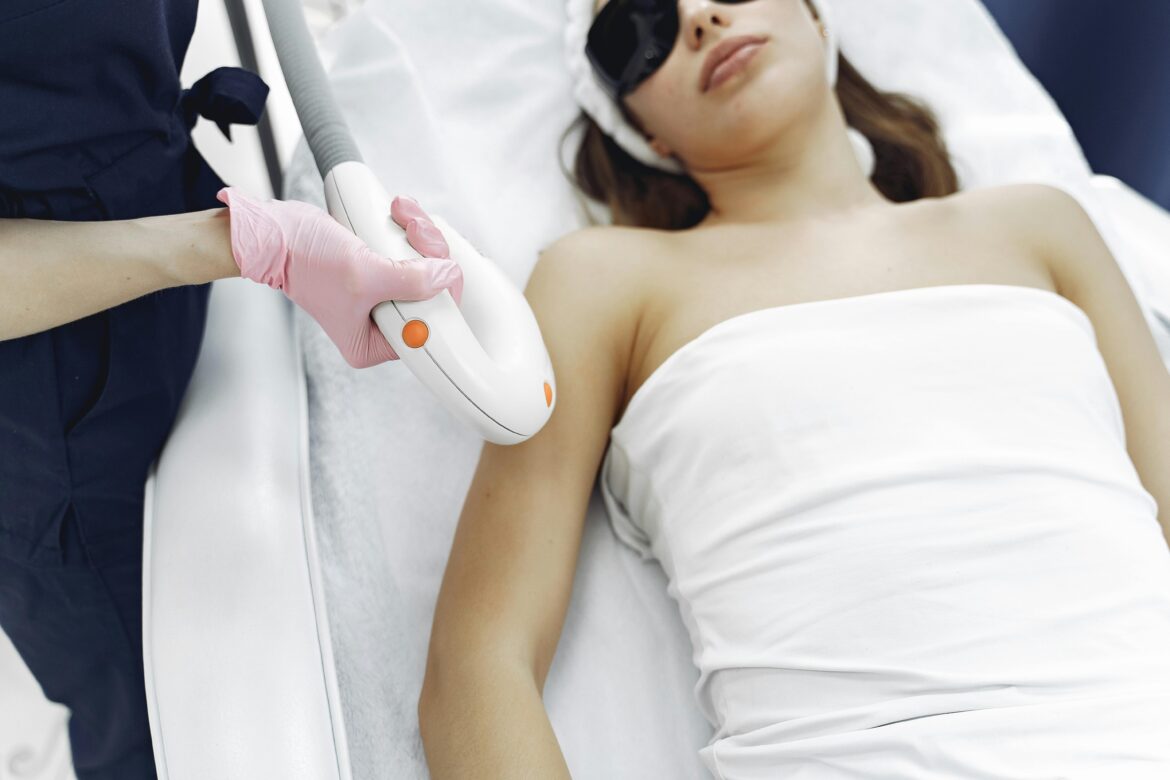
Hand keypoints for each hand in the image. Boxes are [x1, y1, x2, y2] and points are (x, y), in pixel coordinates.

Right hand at [217, 187, 462, 367]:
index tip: (443, 268)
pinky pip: (415, 252)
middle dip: (432, 255)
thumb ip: (411, 281)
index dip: (444, 297)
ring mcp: (384, 296)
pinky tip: (400, 215)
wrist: (278, 232)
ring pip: (429, 268)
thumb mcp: (365, 276)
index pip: (428, 329)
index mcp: (373, 345)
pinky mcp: (383, 270)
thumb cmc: (305, 262)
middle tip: (416, 232)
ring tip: (403, 218)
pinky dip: (412, 230)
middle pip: (434, 295)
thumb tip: (447, 278)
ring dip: (422, 236)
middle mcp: (381, 325)